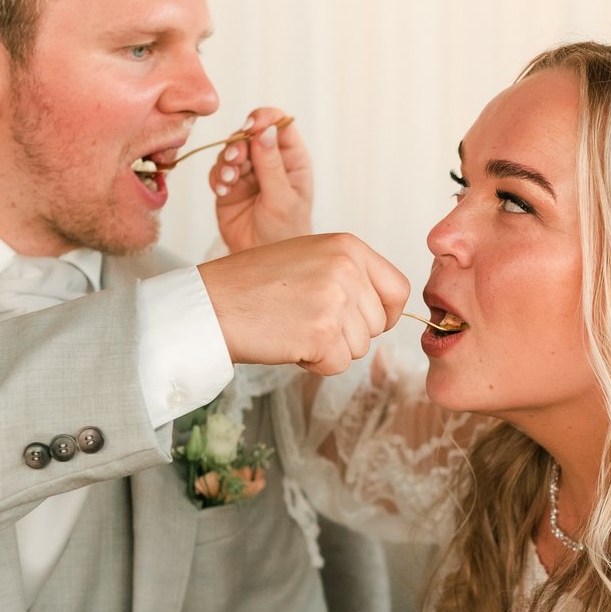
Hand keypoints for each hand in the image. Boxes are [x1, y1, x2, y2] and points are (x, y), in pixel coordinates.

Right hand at [197, 232, 409, 375]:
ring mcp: (336, 300)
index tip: (366, 321)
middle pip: (378, 324)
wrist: (212, 303)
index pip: (398, 288)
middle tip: (306, 320)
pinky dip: (315, 364)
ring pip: (360, 347)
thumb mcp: (310, 257)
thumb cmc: (253, 284)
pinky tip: (289, 342)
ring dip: (330, 349)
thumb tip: (386, 310)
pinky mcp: (322, 332)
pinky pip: (338, 365)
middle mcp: (347, 269)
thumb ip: (349, 275)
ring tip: (294, 327)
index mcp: (348, 246)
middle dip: (348, 334)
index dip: (386, 312)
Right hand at [210, 109, 312, 251]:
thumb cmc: (285, 232)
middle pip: (249, 134)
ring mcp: (248, 172)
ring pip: (230, 150)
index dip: (264, 119)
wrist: (265, 258)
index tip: (250, 127)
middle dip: (238, 144)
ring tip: (230, 181)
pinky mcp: (230, 186)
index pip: (279, 124)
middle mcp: (269, 160)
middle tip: (236, 161)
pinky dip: (217, 178)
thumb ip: (272, 165)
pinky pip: (217, 171)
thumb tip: (265, 130)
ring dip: (226, 162)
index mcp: (292, 159)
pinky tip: (224, 192)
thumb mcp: (282, 199)